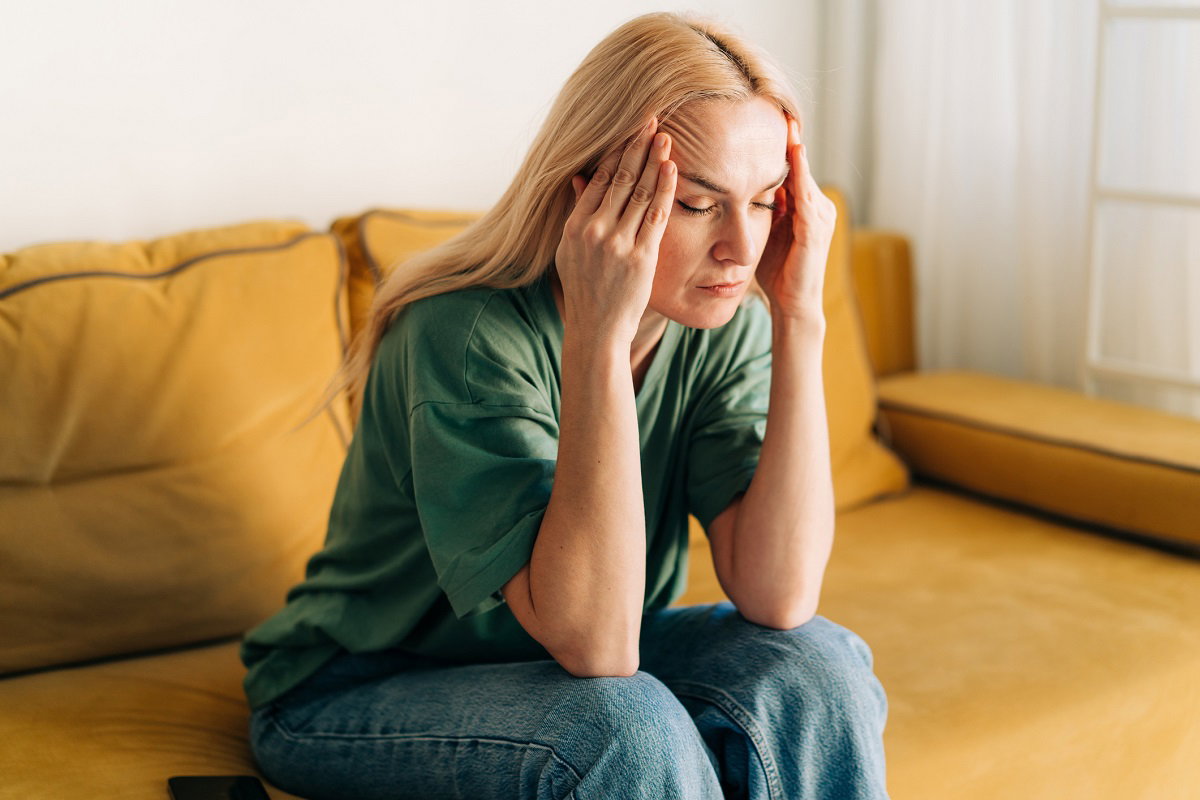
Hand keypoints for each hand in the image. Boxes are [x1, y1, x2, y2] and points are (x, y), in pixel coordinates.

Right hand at [555, 116, 676, 344]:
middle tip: (651, 120)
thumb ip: (578, 213)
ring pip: (638, 192)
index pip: (598, 178)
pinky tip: (671, 168)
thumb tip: (579, 177)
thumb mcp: (570, 251)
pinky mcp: (640, 257)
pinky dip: (664, 189)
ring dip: (653, 161)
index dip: (616, 152)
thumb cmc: (587, 289)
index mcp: (574, 227)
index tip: (629, 130)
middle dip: (636, 146)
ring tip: (664, 136)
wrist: (597, 328)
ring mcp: (617, 244)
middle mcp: (593, 231)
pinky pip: (655, 215)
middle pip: (619, 178)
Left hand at [756, 116, 836, 320]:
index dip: (781, 147)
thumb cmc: (776, 273)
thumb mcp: (766, 234)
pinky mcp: (815, 229)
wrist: (792, 305)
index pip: (792, 170)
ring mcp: (820, 217)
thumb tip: (738, 187)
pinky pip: (805, 194)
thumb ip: (761, 210)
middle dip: (791, 140)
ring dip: (796, 151)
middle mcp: (818, 207)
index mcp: (804, 208)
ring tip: (786, 124)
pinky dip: (799, 173)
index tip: (766, 119)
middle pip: (801, 167)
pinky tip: (792, 154)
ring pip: (804, 175)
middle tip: (778, 108)